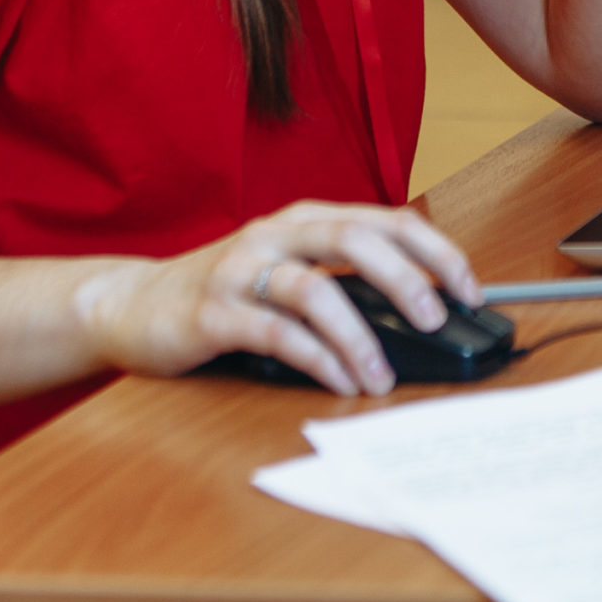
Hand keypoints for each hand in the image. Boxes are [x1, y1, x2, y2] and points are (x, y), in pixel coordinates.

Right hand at [75, 201, 479, 397]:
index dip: (436, 252)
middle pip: (356, 240)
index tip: (471, 290)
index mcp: (305, 218)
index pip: (388, 221)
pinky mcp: (212, 312)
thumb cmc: (223, 291)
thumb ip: (342, 280)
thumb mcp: (288, 270)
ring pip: (315, 289)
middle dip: (407, 280)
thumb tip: (419, 315)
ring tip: (380, 377)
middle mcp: (276, 234)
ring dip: (359, 336)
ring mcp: (241, 270)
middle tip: (436, 320)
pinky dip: (316, 359)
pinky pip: (275, 333)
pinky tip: (339, 382)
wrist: (130, 305)